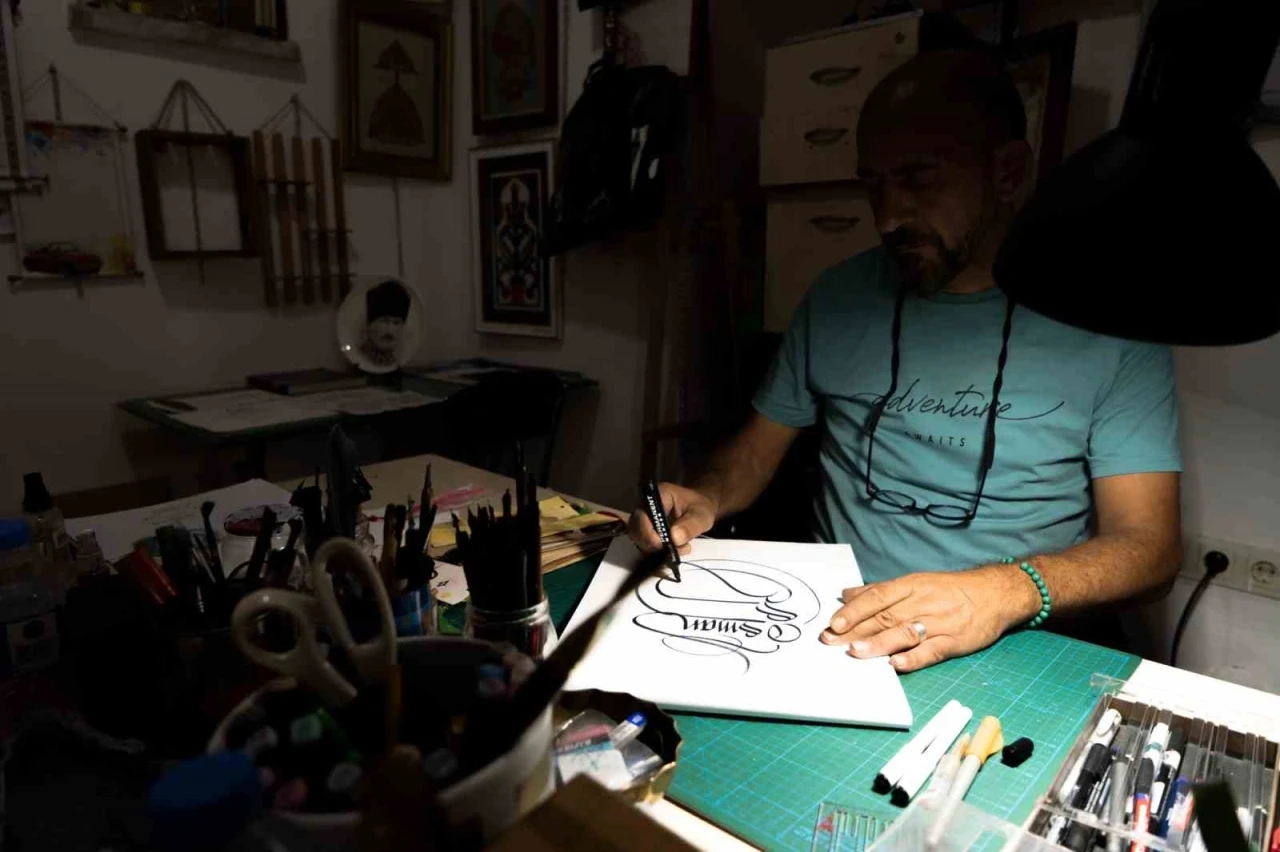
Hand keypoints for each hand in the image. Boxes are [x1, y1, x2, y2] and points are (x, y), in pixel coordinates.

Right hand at [627, 482, 716, 554]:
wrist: (698, 509)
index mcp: (658, 495)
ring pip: (638, 538)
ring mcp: (643, 518)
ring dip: (655, 550)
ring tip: (679, 550)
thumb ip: (690, 526)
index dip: (648, 532)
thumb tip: (674, 538)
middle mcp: (645, 506)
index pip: (643, 514)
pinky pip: (644, 544)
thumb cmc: (699, 508)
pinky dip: (657, 552)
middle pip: (635, 528)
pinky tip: (674, 552)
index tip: (663, 545)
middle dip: (651, 544)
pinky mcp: (645, 530)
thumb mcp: (701, 516)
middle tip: (673, 552)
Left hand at [818, 566, 1039, 671]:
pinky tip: (897, 665)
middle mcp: (921, 603)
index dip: (854, 610)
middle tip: (831, 643)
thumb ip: (880, 590)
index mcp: (910, 586)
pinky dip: (914, 657)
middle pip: (884, 617)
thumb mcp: (915, 582)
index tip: (833, 623)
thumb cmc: (949, 589)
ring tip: (856, 653)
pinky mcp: (954, 641)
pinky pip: (932, 650)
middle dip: (855, 631)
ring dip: (878, 643)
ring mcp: (938, 623)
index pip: (876, 597)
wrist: (995, 593)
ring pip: (904, 633)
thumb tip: (847, 594)